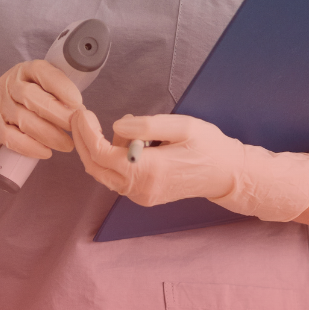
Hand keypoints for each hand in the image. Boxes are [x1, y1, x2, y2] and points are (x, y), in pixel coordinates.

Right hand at [0, 60, 82, 194]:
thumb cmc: (23, 106)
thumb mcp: (37, 90)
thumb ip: (56, 94)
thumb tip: (83, 112)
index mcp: (24, 71)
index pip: (42, 72)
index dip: (61, 86)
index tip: (78, 102)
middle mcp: (8, 85)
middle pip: (32, 97)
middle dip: (57, 114)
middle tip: (75, 127)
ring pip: (24, 119)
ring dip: (49, 134)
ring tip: (67, 145)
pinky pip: (12, 139)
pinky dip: (31, 147)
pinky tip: (46, 152)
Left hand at [71, 108, 308, 221]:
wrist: (226, 174)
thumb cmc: (208, 147)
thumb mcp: (183, 126)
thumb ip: (148, 126)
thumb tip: (117, 126)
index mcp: (148, 171)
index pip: (102, 154)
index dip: (86, 133)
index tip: (82, 113)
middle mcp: (140, 189)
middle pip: (95, 166)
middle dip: (83, 140)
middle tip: (82, 116)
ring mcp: (140, 196)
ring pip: (103, 172)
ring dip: (103, 148)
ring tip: (134, 129)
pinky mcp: (142, 196)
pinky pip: (116, 177)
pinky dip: (113, 158)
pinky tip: (132, 143)